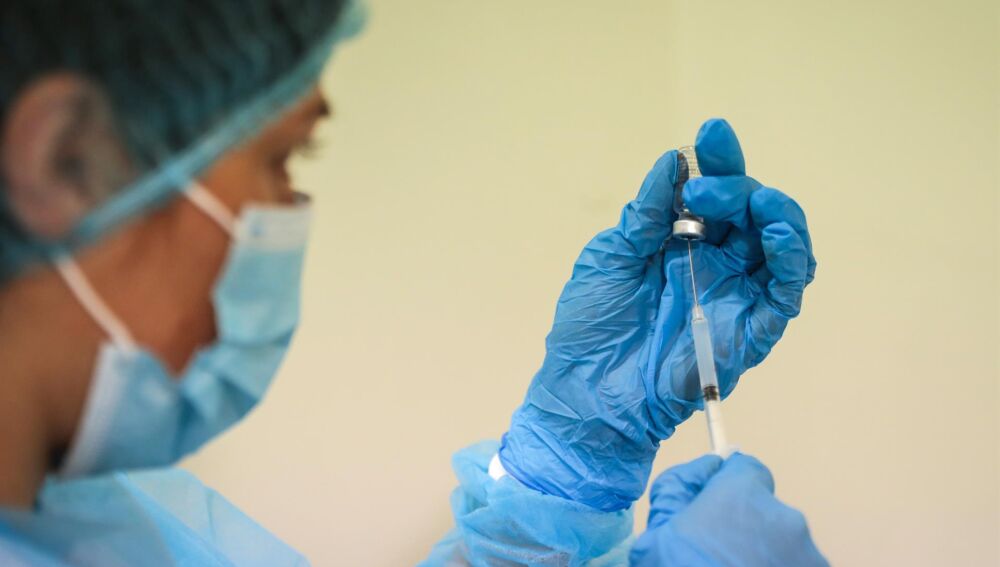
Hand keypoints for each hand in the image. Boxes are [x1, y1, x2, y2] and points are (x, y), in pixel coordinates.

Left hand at [498, 119, 815, 510]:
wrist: (587, 394)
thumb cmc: (591, 327)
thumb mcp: (609, 258)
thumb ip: (644, 215)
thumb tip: (672, 163)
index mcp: (682, 241)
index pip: (714, 193)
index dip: (719, 161)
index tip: (710, 133)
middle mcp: (717, 262)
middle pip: (751, 212)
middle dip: (736, 186)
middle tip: (701, 191)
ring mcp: (737, 296)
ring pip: (782, 246)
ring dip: (778, 215)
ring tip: (757, 201)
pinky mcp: (750, 332)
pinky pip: (784, 294)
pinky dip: (791, 260)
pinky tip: (778, 235)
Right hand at [630, 453, 827, 566]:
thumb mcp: (656, 530)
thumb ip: (680, 486)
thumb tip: (708, 467)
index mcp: (741, 495)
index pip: (746, 468)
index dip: (729, 487)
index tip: (716, 506)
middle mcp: (783, 518)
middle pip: (765, 510)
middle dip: (747, 528)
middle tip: (718, 558)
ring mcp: (807, 555)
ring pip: (784, 545)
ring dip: (766, 557)